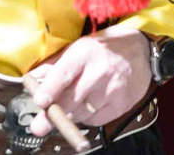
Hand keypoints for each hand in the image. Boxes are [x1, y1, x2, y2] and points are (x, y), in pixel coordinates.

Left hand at [25, 25, 152, 135]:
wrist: (142, 51)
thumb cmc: (105, 48)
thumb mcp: (79, 47)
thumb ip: (54, 64)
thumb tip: (32, 79)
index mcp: (85, 52)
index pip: (65, 73)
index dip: (51, 89)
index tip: (40, 101)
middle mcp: (99, 70)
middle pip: (72, 98)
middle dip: (54, 115)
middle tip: (39, 126)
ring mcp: (112, 88)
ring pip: (82, 112)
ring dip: (69, 115)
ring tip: (67, 109)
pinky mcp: (121, 104)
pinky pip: (96, 120)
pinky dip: (86, 118)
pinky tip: (86, 107)